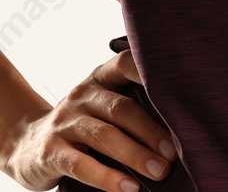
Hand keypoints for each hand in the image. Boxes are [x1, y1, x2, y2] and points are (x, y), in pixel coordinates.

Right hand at [2, 49, 174, 190]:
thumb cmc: (84, 125)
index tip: (183, 85)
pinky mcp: (50, 152)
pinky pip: (81, 164)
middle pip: (122, 109)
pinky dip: (107, 177)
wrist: (27, 144)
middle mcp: (82, 95)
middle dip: (152, 131)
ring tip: (160, 171)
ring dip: (136, 155)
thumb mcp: (104, 107)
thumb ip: (134, 107)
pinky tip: (129, 187)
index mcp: (101, 78)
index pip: (127, 64)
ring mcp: (64, 122)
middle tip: (175, 152)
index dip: (151, 71)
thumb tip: (185, 127)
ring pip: (105, 136)